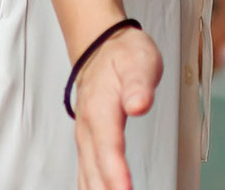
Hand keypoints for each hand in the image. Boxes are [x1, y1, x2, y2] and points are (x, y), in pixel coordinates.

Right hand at [72, 26, 160, 189]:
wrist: (101, 48)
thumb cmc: (123, 56)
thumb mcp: (139, 61)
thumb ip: (139, 84)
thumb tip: (139, 105)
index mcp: (100, 109)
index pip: (108, 148)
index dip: (116, 173)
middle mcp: (88, 129)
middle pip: (95, 171)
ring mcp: (85, 139)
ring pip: (87, 177)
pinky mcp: (88, 145)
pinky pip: (87, 175)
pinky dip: (94, 189)